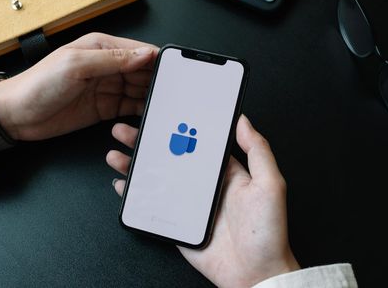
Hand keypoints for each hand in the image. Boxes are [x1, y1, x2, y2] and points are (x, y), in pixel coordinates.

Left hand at [0, 33, 157, 140]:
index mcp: (101, 48)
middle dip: (157, 79)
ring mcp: (107, 88)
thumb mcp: (77, 65)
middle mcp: (107, 67)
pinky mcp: (105, 108)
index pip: (138, 51)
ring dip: (151, 95)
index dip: (156, 60)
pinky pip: (130, 107)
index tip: (174, 70)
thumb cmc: (39, 84)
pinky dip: (141, 110)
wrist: (17, 115)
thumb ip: (113, 60)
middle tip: (172, 91)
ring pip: (140, 90)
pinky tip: (150, 113)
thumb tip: (145, 54)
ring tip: (165, 104)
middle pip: (143, 71)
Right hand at [107, 115, 299, 287]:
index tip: (160, 116)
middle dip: (147, 143)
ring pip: (156, 178)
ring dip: (135, 165)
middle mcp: (204, 185)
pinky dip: (135, 195)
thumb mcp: (271, 185)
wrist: (255, 274)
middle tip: (127, 131)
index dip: (176, 128)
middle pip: (169, 157)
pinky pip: (152, 205)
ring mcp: (188, 204)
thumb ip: (258, 151)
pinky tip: (122, 185)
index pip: (196, 143)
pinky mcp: (178, 223)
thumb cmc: (268, 232)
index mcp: (224, 172)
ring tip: (117, 154)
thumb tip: (244, 121)